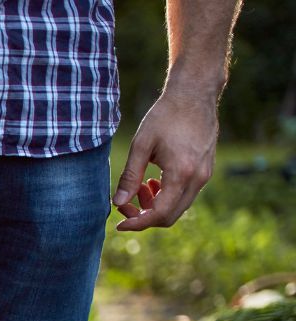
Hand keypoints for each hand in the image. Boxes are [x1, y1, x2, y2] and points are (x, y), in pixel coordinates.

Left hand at [113, 89, 218, 231]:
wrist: (194, 94)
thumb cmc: (165, 116)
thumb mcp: (141, 145)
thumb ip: (130, 176)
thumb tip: (118, 203)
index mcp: (182, 173)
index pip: (159, 214)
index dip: (137, 223)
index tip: (119, 223)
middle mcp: (198, 178)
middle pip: (170, 216)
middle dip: (145, 216)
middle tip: (126, 203)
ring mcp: (205, 175)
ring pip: (178, 207)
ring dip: (155, 205)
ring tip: (140, 185)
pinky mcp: (206, 170)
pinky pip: (185, 195)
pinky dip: (167, 196)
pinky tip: (152, 181)